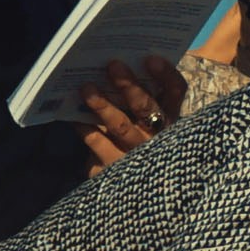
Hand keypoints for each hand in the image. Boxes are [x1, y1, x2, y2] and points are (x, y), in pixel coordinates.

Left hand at [76, 58, 185, 172]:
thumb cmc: (135, 142)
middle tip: (112, 65)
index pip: (175, 92)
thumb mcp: (145, 123)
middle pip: (146, 107)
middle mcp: (158, 137)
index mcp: (169, 119)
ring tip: (86, 88)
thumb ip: (138, 99)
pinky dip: (86, 129)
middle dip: (129, 85)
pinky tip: (74, 118)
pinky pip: (99, 145)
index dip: (165, 74)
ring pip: (121, 126)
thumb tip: (113, 68)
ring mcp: (138, 156)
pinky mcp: (116, 169)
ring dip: (103, 105)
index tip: (148, 58)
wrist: (134, 192)